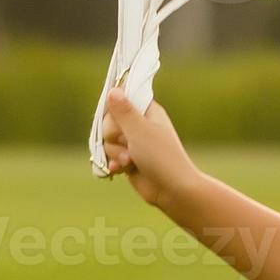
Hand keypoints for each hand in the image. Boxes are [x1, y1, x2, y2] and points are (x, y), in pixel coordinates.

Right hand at [99, 88, 199, 210]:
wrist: (171, 190)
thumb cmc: (161, 157)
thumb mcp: (140, 130)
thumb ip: (124, 111)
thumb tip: (114, 89)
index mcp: (147, 111)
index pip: (120, 99)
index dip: (114, 110)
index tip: (118, 119)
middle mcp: (140, 124)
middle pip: (109, 122)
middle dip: (113, 136)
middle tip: (127, 143)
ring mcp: (134, 142)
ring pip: (107, 141)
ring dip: (115, 152)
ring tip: (129, 161)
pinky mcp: (128, 159)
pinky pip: (110, 156)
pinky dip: (114, 163)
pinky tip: (121, 170)